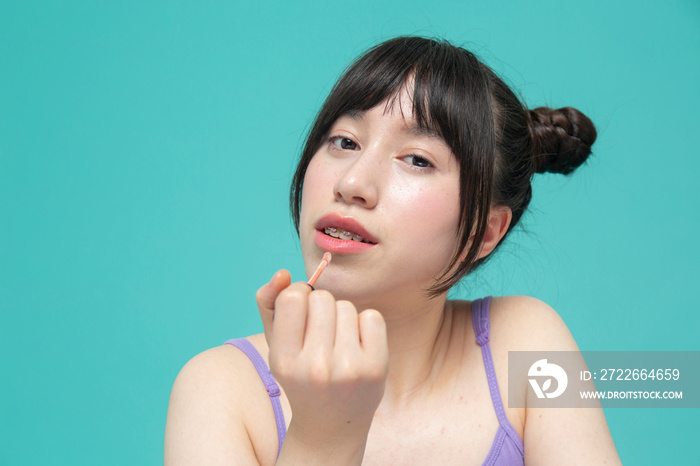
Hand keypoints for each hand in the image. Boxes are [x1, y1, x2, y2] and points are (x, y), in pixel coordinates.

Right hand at [256, 270, 388, 454]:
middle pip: (322, 298)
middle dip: (320, 308)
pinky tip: (357, 346)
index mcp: (284, 361)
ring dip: (342, 317)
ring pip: (346, 306)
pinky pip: (371, 317)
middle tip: (320, 334)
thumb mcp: (276, 344)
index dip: (298, 296)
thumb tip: (283, 273)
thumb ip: (269, 302)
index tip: (300, 312)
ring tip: (337, 343)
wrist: (331, 424)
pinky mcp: (376, 368)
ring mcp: (348, 369)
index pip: (292, 298)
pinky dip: (365, 325)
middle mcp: (316, 368)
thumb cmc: (301, 375)